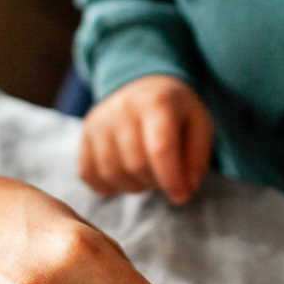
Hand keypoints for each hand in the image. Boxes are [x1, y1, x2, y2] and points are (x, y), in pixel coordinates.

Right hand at [79, 75, 213, 204]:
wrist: (141, 87)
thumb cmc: (175, 112)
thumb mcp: (199, 124)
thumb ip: (197, 158)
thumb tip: (185, 190)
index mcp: (156, 102)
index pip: (160, 149)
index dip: (172, 180)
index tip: (181, 196)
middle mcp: (122, 108)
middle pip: (136, 165)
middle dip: (155, 181)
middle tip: (165, 176)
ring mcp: (98, 122)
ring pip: (112, 174)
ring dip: (134, 185)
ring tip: (147, 173)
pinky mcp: (83, 137)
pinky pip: (90, 175)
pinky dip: (109, 185)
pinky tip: (125, 174)